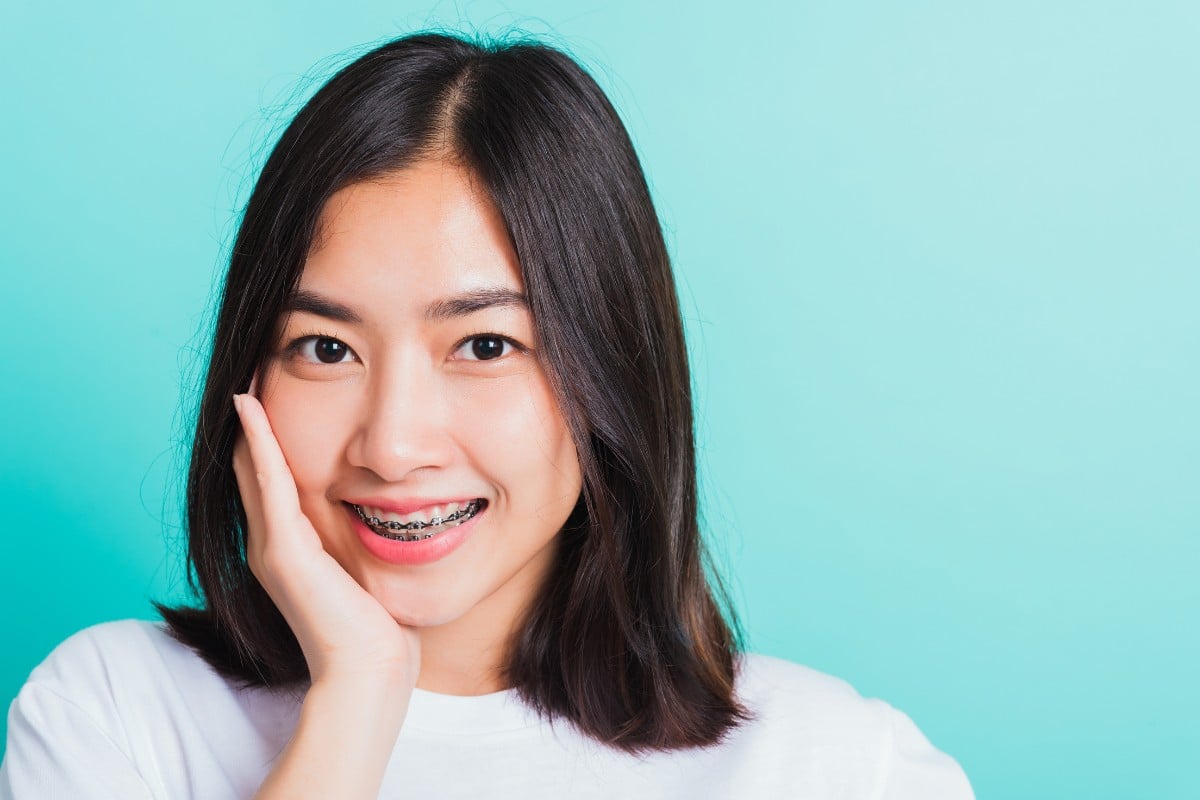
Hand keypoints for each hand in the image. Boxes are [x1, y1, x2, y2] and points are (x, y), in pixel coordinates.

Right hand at [231, 391, 419, 687]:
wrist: (370, 673)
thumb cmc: (379, 628)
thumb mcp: (367, 568)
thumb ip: (362, 537)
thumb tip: (393, 505)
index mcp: (290, 546)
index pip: (271, 476)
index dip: (269, 434)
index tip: (276, 387)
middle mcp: (270, 543)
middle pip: (252, 467)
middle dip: (253, 421)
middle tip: (254, 368)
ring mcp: (271, 547)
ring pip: (251, 468)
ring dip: (249, 422)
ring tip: (246, 375)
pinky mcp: (282, 552)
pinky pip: (268, 484)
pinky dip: (258, 442)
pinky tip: (252, 406)